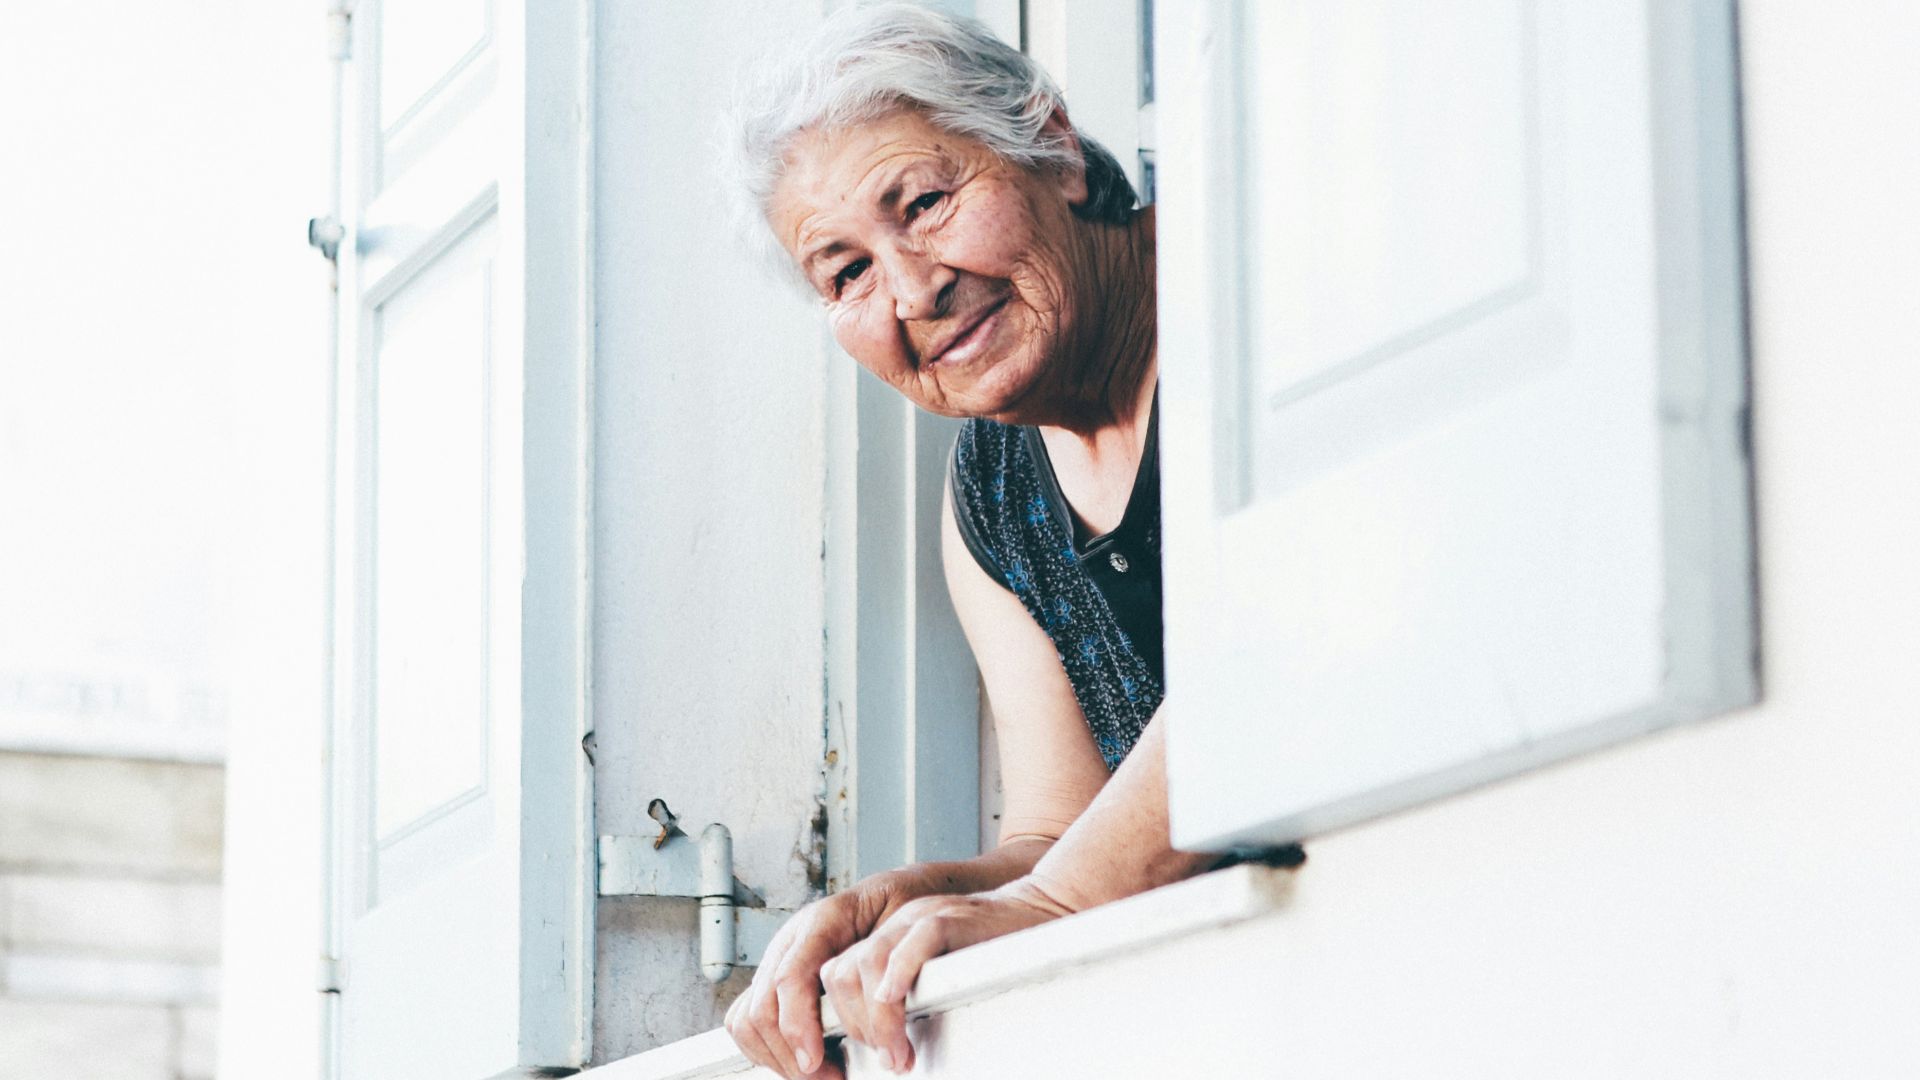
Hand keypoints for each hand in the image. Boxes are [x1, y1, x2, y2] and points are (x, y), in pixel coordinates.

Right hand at [726, 877, 909, 1078]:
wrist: (893, 894)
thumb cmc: (901, 909)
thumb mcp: (906, 923)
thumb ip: (893, 957)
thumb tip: (888, 1002)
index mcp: (822, 921)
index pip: (789, 979)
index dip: (797, 1026)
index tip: (814, 1061)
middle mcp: (792, 940)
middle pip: (761, 1008)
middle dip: (788, 1056)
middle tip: (830, 1078)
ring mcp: (778, 959)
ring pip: (747, 1018)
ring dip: (776, 1057)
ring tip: (818, 1075)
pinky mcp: (774, 979)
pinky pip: (747, 1018)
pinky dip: (766, 1049)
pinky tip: (801, 1061)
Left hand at [819, 880, 1071, 1073]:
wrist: (1037, 910)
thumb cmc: (990, 952)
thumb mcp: (932, 973)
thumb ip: (901, 995)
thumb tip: (875, 1043)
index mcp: (883, 936)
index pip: (831, 978)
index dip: (834, 1022)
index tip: (852, 1058)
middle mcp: (894, 923)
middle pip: (841, 975)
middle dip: (855, 1027)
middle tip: (888, 1057)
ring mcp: (921, 917)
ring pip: (869, 964)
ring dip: (879, 1020)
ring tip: (900, 1052)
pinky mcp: (953, 918)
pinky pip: (917, 941)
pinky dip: (901, 973)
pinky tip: (901, 1002)